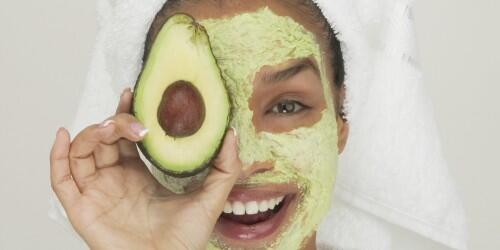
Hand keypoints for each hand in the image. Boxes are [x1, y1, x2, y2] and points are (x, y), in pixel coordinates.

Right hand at [50, 88, 240, 249]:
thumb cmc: (186, 239)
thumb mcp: (211, 196)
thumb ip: (225, 166)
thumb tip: (230, 133)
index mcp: (139, 174)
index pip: (126, 136)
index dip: (126, 114)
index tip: (133, 94)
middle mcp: (115, 179)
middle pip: (104, 139)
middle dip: (115, 122)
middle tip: (135, 121)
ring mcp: (97, 192)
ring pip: (82, 152)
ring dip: (92, 133)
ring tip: (111, 129)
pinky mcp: (82, 208)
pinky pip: (61, 179)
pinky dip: (56, 156)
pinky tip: (63, 136)